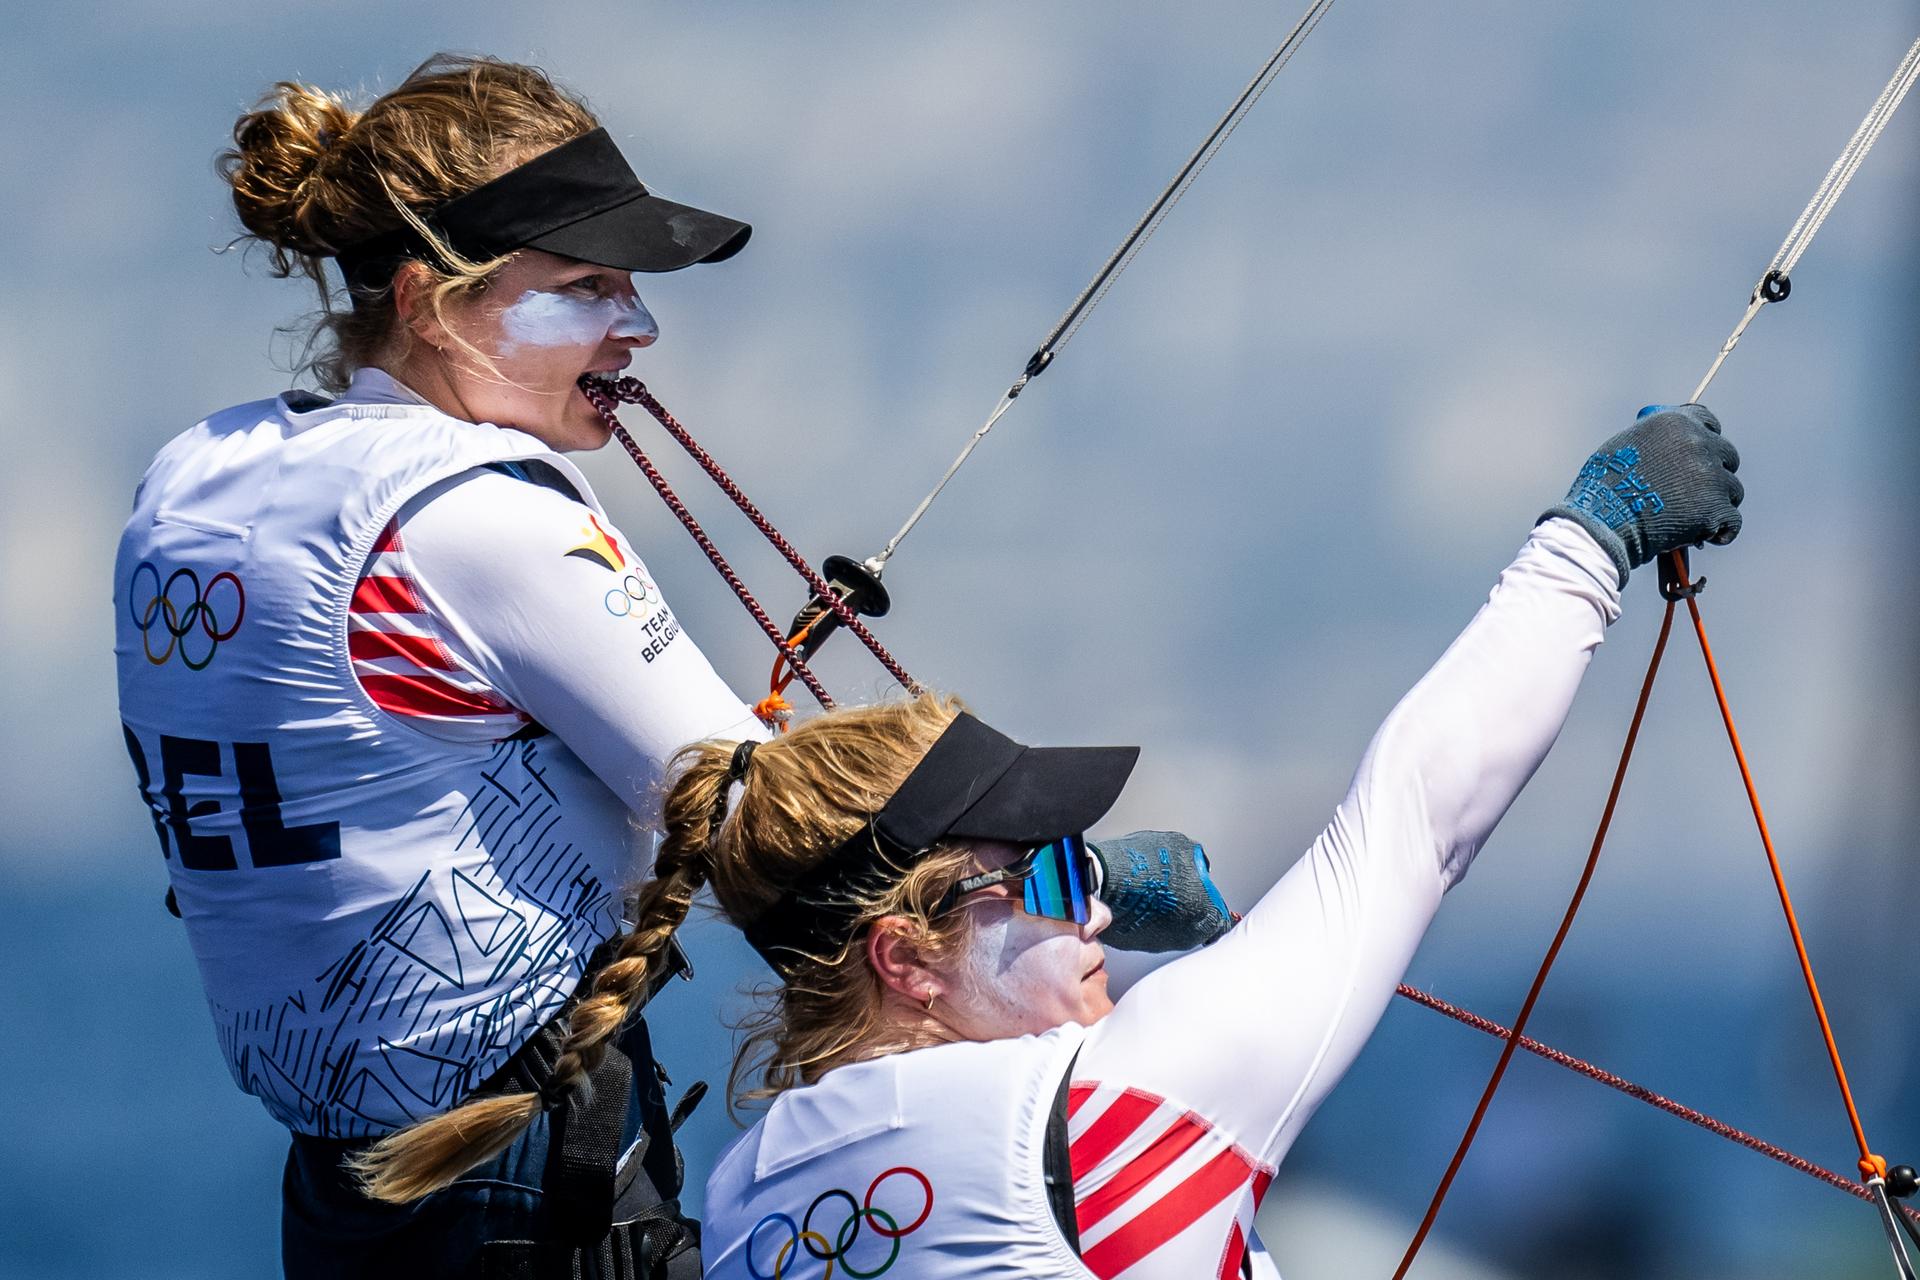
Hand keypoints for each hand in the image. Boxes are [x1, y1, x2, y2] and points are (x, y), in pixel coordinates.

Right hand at [1087, 830, 1235, 952]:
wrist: (1102, 878)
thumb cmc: (1142, 864)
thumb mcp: (1180, 846)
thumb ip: (1196, 860)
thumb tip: (1196, 864)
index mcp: (1203, 914)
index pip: (1221, 921)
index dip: (1212, 906)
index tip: (1206, 900)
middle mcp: (1184, 936)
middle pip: (1195, 927)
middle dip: (1188, 911)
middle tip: (1175, 891)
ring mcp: (1158, 943)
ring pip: (1169, 931)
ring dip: (1165, 916)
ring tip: (1150, 893)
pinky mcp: (1134, 945)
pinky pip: (1145, 933)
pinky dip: (1144, 921)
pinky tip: (1135, 901)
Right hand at [1542, 403, 1743, 585]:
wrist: (1603, 523)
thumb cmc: (1603, 489)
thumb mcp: (1623, 448)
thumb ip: (1653, 441)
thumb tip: (1666, 447)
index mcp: (1675, 423)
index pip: (1708, 421)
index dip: (1706, 437)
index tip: (1701, 452)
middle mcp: (1697, 443)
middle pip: (1727, 455)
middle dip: (1715, 473)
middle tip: (1697, 492)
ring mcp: (1710, 475)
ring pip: (1732, 489)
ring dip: (1717, 503)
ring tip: (1693, 519)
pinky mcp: (1716, 508)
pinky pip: (1732, 520)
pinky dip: (1721, 530)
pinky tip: (1707, 535)